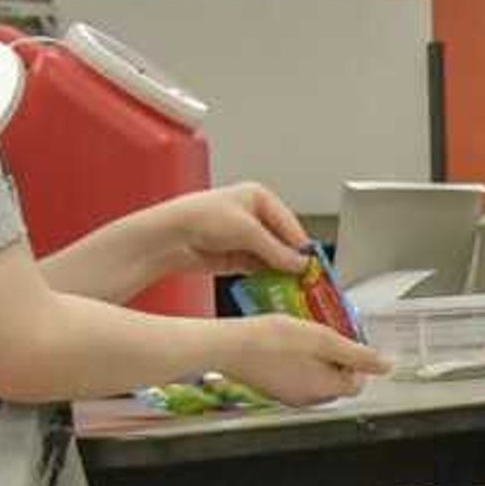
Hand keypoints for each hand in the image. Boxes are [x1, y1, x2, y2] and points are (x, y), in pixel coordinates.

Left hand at [147, 182, 315, 283]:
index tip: (316, 267)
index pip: (291, 225)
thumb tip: (300, 264)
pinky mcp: (233, 257)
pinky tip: (275, 289)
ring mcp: (242, 237)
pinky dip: (266, 279)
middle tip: (307, 281)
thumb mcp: (248, 231)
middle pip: (282, 242)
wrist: (169, 235)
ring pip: (271, 258)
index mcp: (259, 197)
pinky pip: (257, 269)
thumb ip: (277, 250)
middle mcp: (252, 215)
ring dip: (280, 273)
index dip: (303, 247)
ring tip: (294, 289)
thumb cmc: (201, 217)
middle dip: (292, 262)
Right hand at [217, 312, 382, 405]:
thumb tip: (387, 366)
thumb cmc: (272, 340)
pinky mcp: (273, 389)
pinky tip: (286, 344)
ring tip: (305, 337)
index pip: (358, 383)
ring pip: (317, 379)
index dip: (357, 361)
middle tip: (325, 336)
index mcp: (326, 390)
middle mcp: (309, 399)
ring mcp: (289, 396)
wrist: (229, 345)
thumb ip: (359, 355)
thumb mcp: (325, 339)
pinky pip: (296, 377)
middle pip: (338, 382)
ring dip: (317, 359)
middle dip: (337, 359)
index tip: (346, 341)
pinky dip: (298, 362)